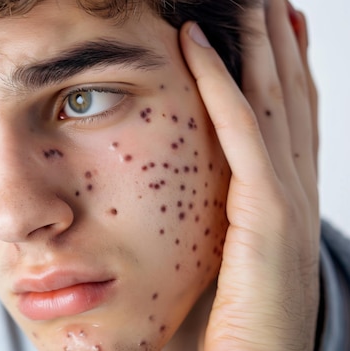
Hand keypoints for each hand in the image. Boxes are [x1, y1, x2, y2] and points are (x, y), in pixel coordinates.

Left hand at [179, 0, 319, 349]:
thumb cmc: (231, 331)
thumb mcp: (222, 261)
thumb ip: (214, 223)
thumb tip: (186, 198)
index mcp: (280, 203)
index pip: (282, 120)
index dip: (280, 69)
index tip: (272, 28)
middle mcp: (291, 194)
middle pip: (287, 99)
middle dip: (279, 43)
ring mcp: (284, 203)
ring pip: (272, 102)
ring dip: (261, 45)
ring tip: (256, 0)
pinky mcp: (266, 217)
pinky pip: (239, 133)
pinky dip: (219, 83)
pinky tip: (197, 45)